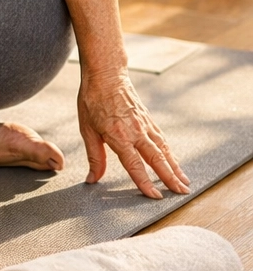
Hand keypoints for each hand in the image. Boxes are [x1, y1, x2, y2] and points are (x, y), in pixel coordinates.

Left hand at [77, 69, 189, 198]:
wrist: (106, 74)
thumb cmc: (92, 100)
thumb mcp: (86, 128)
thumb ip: (94, 156)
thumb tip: (92, 178)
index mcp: (118, 135)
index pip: (134, 164)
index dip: (145, 182)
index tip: (155, 197)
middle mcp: (136, 131)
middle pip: (157, 159)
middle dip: (170, 178)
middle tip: (182, 193)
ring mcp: (145, 124)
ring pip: (164, 150)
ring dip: (175, 167)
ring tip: (184, 182)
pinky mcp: (148, 119)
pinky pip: (162, 139)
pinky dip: (171, 152)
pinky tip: (174, 161)